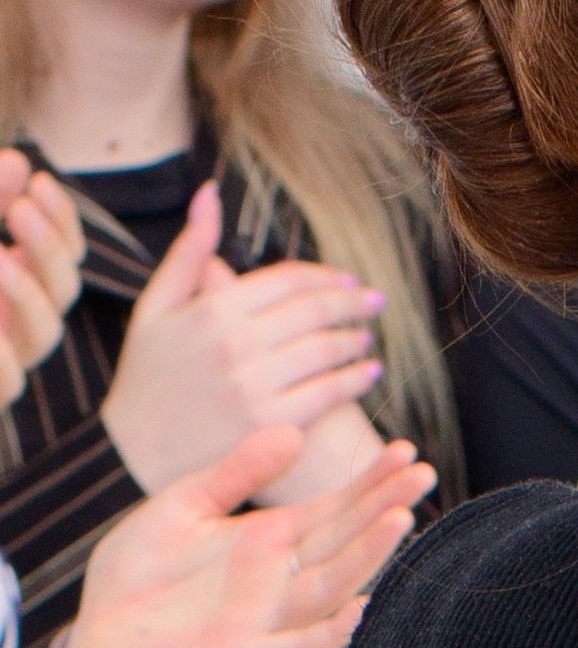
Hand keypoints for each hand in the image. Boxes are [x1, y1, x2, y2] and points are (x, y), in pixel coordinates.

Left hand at [0, 149, 82, 399]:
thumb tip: (18, 164)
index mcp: (16, 284)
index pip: (65, 254)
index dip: (62, 220)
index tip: (40, 181)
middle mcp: (16, 322)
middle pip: (64, 292)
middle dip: (49, 248)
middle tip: (21, 209)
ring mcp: (3, 361)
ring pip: (46, 336)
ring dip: (29, 295)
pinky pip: (8, 385)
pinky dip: (2, 358)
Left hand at [49, 425, 433, 647]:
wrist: (97, 637)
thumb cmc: (140, 573)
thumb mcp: (185, 505)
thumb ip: (237, 473)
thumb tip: (293, 432)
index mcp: (271, 541)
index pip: (335, 508)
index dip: (371, 482)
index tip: (406, 450)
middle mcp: (280, 579)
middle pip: (345, 540)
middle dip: (384, 507)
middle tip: (422, 471)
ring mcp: (267, 619)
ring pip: (332, 586)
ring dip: (367, 556)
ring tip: (400, 517)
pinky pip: (295, 647)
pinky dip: (327, 634)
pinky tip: (357, 608)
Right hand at [100, 180, 387, 492]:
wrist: (132, 455)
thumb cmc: (146, 376)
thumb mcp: (155, 308)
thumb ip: (189, 251)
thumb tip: (209, 192)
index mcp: (212, 308)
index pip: (290, 279)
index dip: (325, 277)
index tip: (346, 279)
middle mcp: (235, 343)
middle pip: (316, 311)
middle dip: (353, 302)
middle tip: (375, 301)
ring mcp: (254, 385)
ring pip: (328, 350)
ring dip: (357, 339)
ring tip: (367, 336)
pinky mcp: (270, 424)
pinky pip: (329, 393)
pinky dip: (356, 379)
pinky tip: (369, 373)